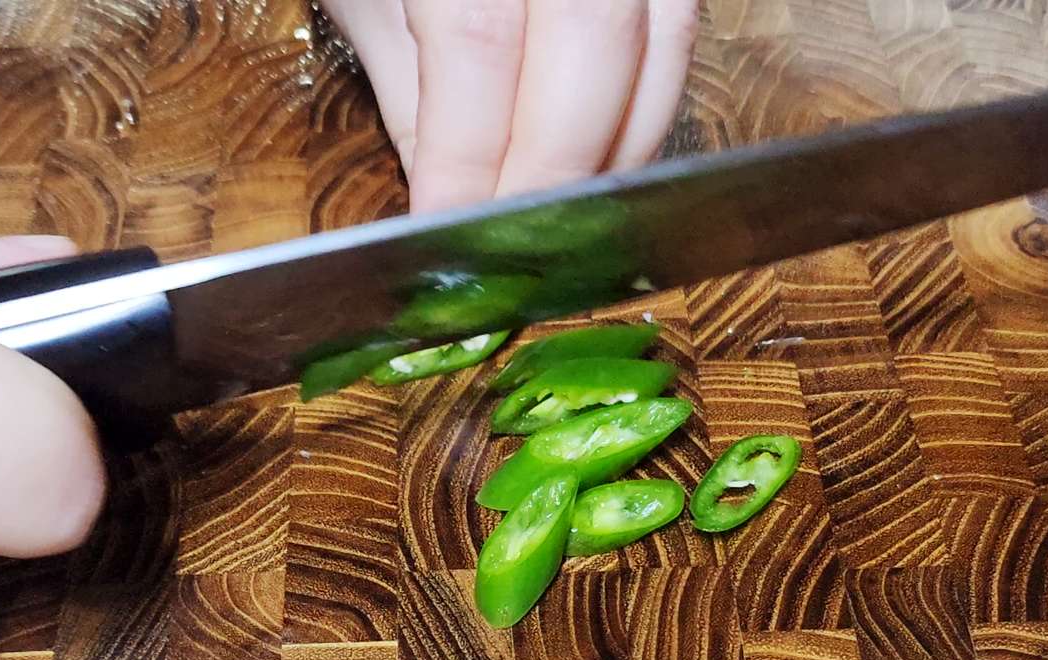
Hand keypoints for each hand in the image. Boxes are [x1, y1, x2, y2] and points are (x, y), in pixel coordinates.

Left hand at [320, 0, 699, 211]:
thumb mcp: (370, 0)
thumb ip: (412, 93)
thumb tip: (450, 200)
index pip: (480, 42)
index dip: (469, 153)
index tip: (450, 230)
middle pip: (590, 42)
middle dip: (554, 167)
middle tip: (517, 247)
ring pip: (660, 42)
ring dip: (616, 149)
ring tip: (563, 219)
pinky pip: (677, 36)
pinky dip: (646, 111)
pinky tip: (602, 162)